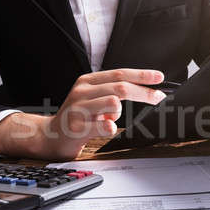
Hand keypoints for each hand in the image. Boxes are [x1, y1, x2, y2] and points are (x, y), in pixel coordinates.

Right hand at [0, 69, 166, 159]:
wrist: (50, 136)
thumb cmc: (77, 118)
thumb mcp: (93, 99)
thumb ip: (113, 92)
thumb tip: (145, 90)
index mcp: (88, 81)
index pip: (120, 73)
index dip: (142, 75)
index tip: (160, 78)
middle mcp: (82, 91)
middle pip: (121, 87)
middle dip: (144, 92)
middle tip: (159, 98)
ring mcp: (78, 108)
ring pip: (114, 103)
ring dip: (119, 113)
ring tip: (108, 120)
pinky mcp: (78, 127)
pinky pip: (106, 126)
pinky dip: (110, 128)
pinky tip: (105, 129)